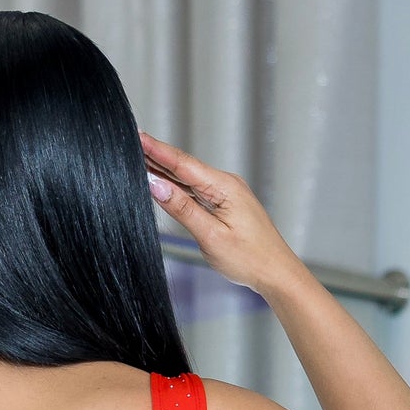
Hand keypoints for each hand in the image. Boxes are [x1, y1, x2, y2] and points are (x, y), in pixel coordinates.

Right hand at [140, 133, 302, 296]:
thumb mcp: (211, 236)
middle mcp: (226, 185)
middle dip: (158, 155)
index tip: (139, 137)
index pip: (183, 164)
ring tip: (141, 158)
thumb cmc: (250, 258)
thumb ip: (183, 209)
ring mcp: (226, 194)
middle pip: (185, 167)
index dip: (158, 151)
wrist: (276, 273)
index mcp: (224, 187)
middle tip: (133, 142)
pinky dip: (178, 185)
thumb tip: (157, 186)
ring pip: (189, 178)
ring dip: (166, 169)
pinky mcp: (225, 205)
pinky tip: (164, 182)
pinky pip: (197, 190)